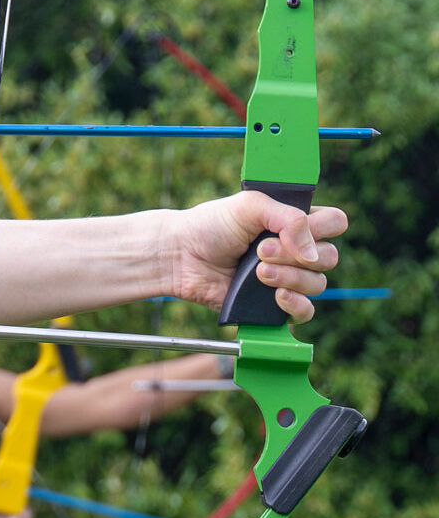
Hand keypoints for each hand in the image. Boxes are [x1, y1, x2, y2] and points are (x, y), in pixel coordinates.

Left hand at [169, 191, 344, 322]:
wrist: (181, 255)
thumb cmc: (210, 225)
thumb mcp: (249, 205)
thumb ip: (288, 217)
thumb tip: (311, 252)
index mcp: (294, 222)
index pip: (335, 223)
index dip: (322, 227)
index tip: (292, 228)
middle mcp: (296, 250)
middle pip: (330, 257)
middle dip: (295, 255)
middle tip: (260, 251)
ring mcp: (287, 277)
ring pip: (318, 284)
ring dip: (289, 277)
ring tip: (257, 272)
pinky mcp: (274, 304)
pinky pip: (306, 312)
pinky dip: (296, 304)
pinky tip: (275, 295)